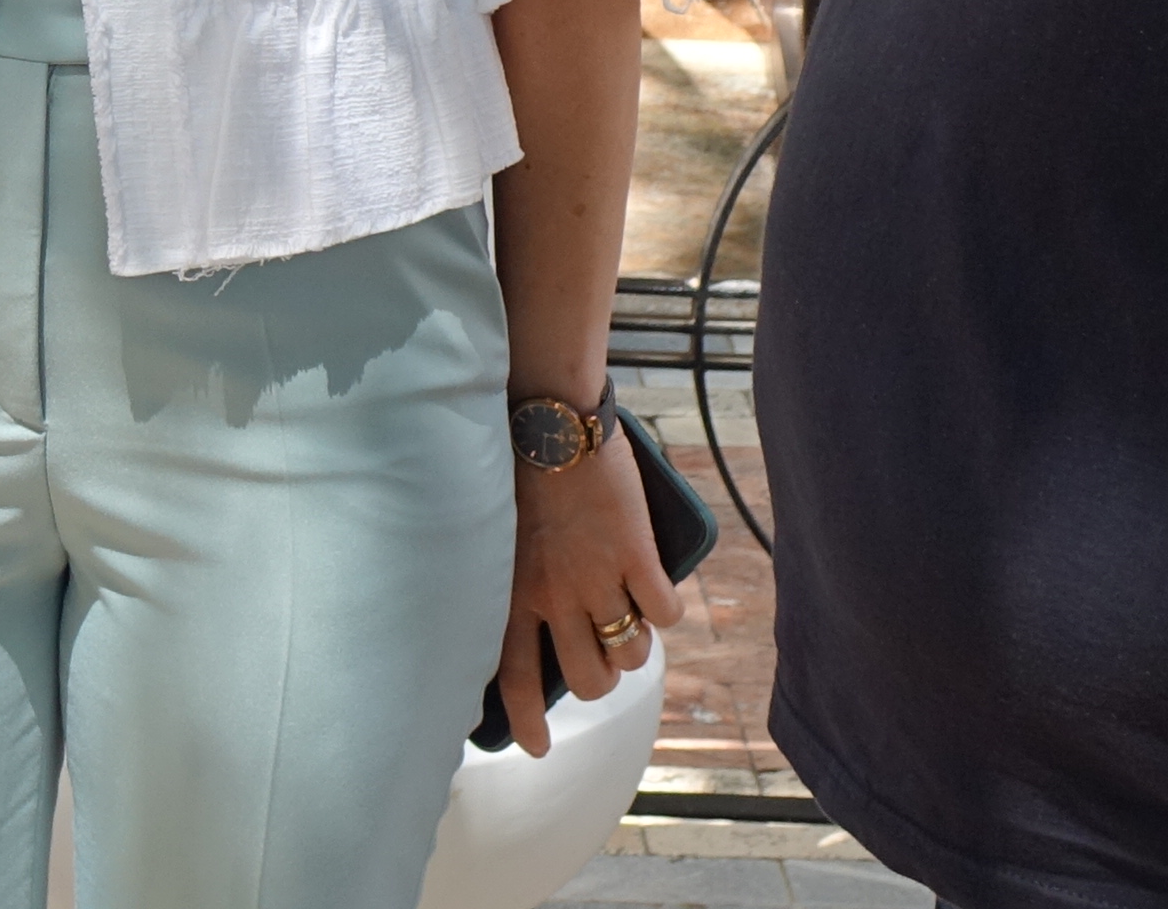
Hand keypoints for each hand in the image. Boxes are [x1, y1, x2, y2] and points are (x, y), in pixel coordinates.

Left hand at [497, 426, 679, 756]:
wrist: (551, 421)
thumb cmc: (518, 468)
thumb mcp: (500, 534)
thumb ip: (517, 577)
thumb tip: (542, 613)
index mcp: (513, 593)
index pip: (513, 678)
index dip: (529, 721)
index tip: (539, 747)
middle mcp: (555, 597)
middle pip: (588, 679)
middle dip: (601, 680)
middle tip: (603, 656)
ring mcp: (598, 579)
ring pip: (630, 655)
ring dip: (635, 647)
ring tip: (631, 620)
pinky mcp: (636, 555)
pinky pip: (665, 612)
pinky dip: (667, 610)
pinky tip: (659, 591)